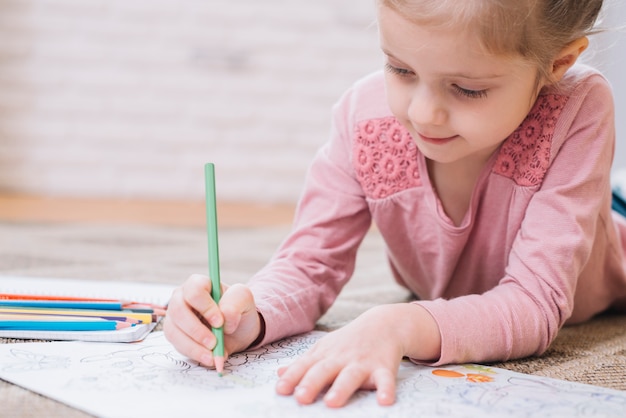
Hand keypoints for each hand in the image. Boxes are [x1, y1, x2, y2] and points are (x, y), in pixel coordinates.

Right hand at [163, 274, 261, 367]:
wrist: (237, 330)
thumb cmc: (237, 310)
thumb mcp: (244, 300)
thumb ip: (236, 302)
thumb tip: (224, 318)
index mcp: (199, 283)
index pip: (194, 290)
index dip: (205, 307)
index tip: (219, 322)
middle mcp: (182, 297)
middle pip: (178, 311)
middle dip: (196, 330)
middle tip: (214, 342)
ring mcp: (175, 316)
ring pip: (173, 330)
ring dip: (193, 346)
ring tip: (213, 355)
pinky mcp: (174, 333)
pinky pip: (176, 344)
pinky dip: (193, 353)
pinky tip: (208, 358)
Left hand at [275, 303, 440, 407]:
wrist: (383, 324)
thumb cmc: (349, 342)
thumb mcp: (325, 348)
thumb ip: (304, 363)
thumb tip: (279, 373)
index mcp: (325, 355)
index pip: (305, 366)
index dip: (292, 377)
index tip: (280, 390)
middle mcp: (342, 358)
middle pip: (324, 370)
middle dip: (312, 383)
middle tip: (301, 398)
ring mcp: (363, 362)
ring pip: (351, 375)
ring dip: (341, 388)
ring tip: (332, 402)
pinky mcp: (384, 367)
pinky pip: (385, 379)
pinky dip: (386, 389)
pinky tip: (385, 401)